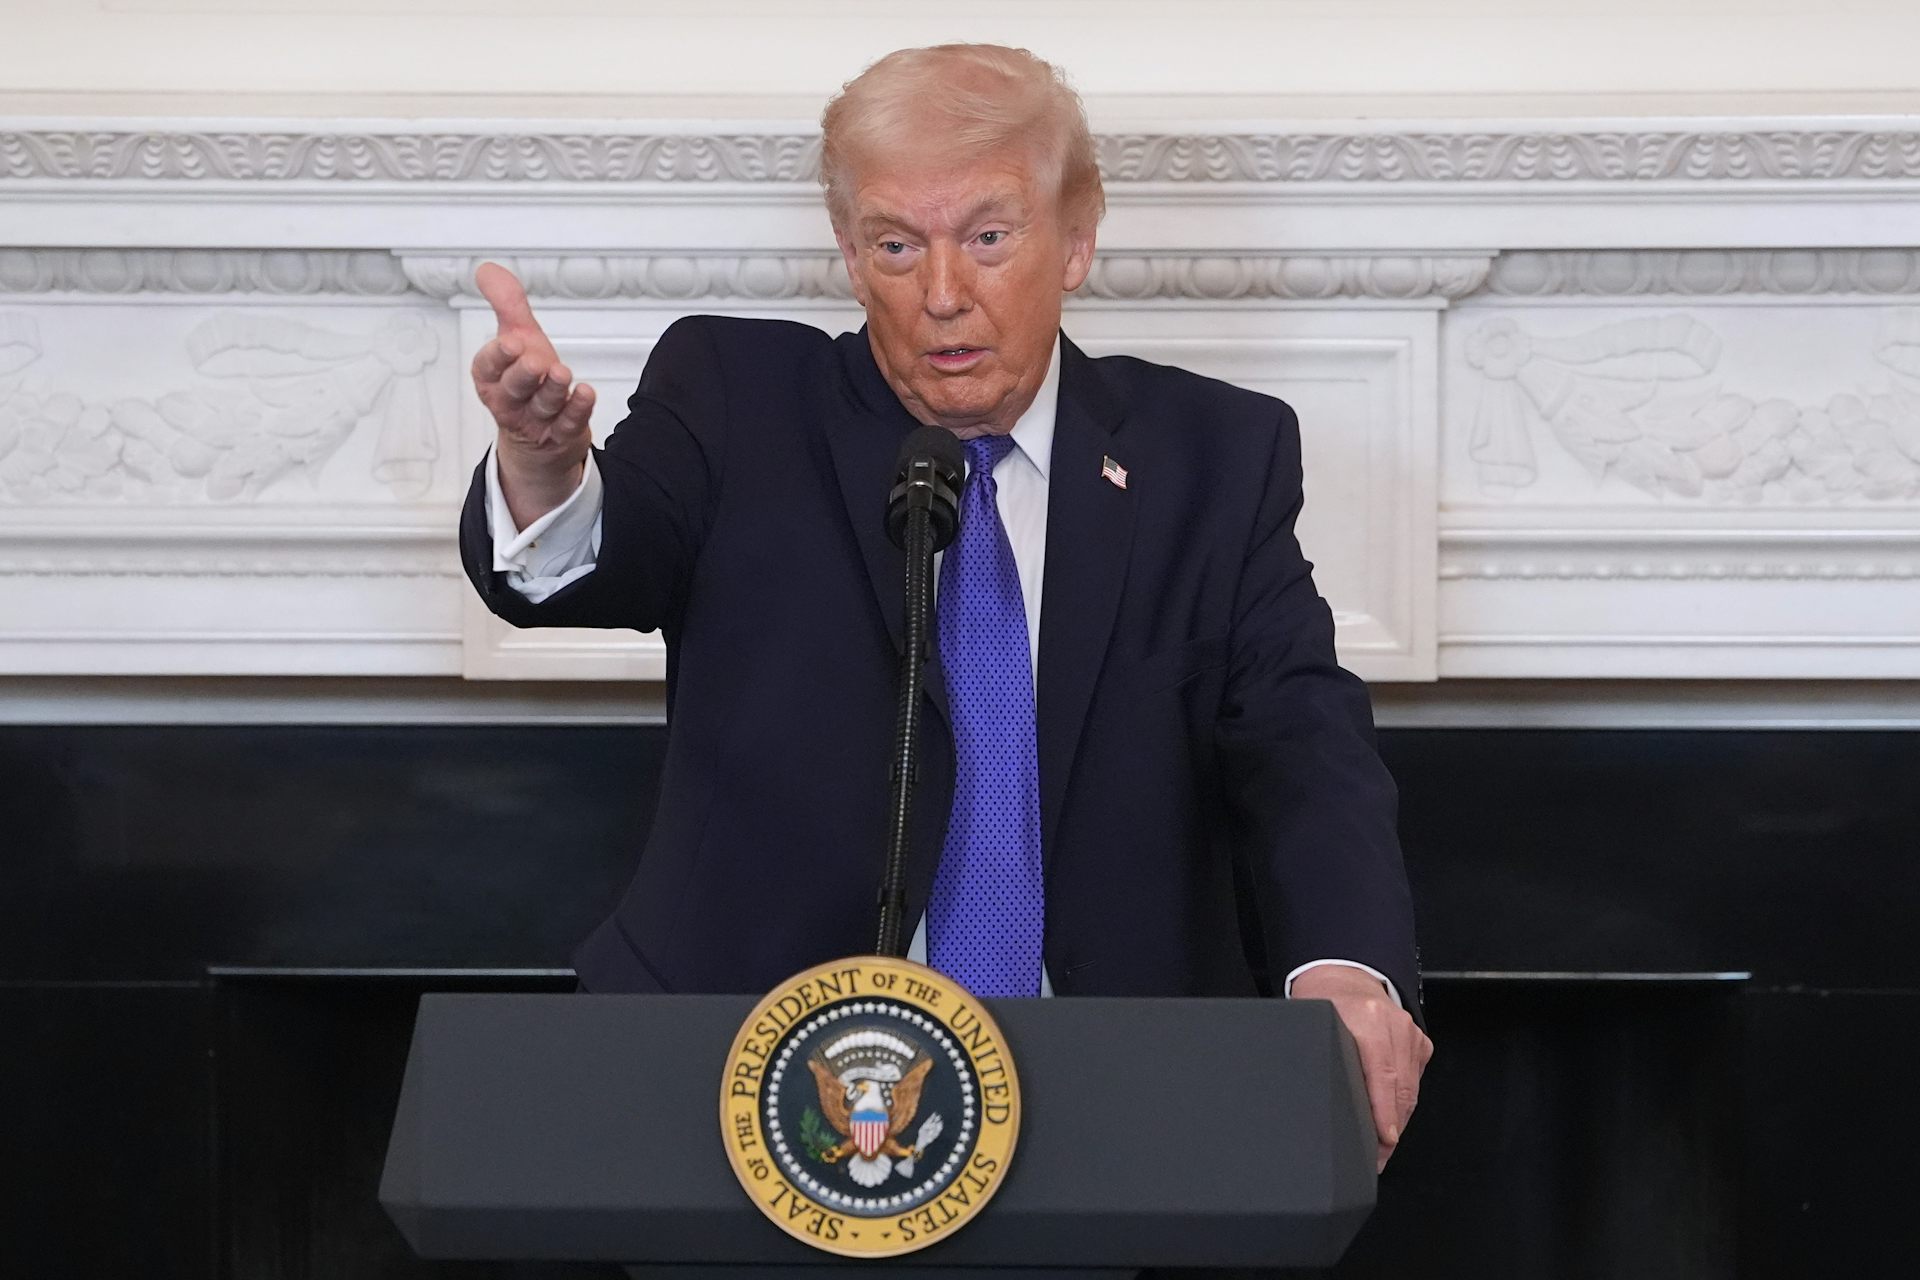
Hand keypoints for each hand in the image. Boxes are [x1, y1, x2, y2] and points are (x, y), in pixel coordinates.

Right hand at [471, 261, 596, 527]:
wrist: (542, 436)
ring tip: (561, 373)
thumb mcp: (517, 340)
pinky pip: (568, 423)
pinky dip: (578, 409)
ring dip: (552, 390)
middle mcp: (511, 400)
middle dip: (523, 375)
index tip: (510, 343)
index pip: (488, 367)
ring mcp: (536, 419)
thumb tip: (488, 270)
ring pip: (542, 405)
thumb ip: (506, 304)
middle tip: (535, 362)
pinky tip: (586, 393)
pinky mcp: (560, 434)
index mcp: (493, 377)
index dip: (497, 356)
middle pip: (514, 388)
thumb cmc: (529, 383)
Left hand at [1288, 965, 1432, 1172]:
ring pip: (1411, 1090)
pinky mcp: (1420, 1042)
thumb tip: (1312, 1103)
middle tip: (1375, 1158)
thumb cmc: (1322, 1003)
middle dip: (1390, 1129)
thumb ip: (1319, 1056)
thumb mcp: (1313, 1026)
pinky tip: (1389, 1121)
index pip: (1381, 1075)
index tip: (1384, 1140)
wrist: (1344, 977)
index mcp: (1367, 1019)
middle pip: (1401, 1089)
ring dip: (1397, 1121)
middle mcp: (1395, 1025)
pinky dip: (1403, 1103)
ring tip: (1381, 1148)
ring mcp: (1411, 1033)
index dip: (1383, 1112)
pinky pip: (1415, 1081)